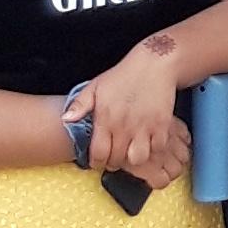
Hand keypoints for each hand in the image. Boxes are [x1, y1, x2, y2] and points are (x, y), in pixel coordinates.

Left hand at [86, 37, 188, 187]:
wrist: (154, 64)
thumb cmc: (123, 75)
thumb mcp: (96, 86)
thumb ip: (79, 105)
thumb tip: (66, 120)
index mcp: (106, 118)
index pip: (98, 153)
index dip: (96, 162)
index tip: (98, 160)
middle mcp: (124, 126)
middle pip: (117, 159)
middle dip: (113, 162)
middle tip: (114, 157)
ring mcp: (144, 127)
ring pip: (138, 159)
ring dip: (133, 159)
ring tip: (130, 151)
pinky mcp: (162, 125)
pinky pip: (157, 149)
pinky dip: (153, 149)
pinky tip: (147, 142)